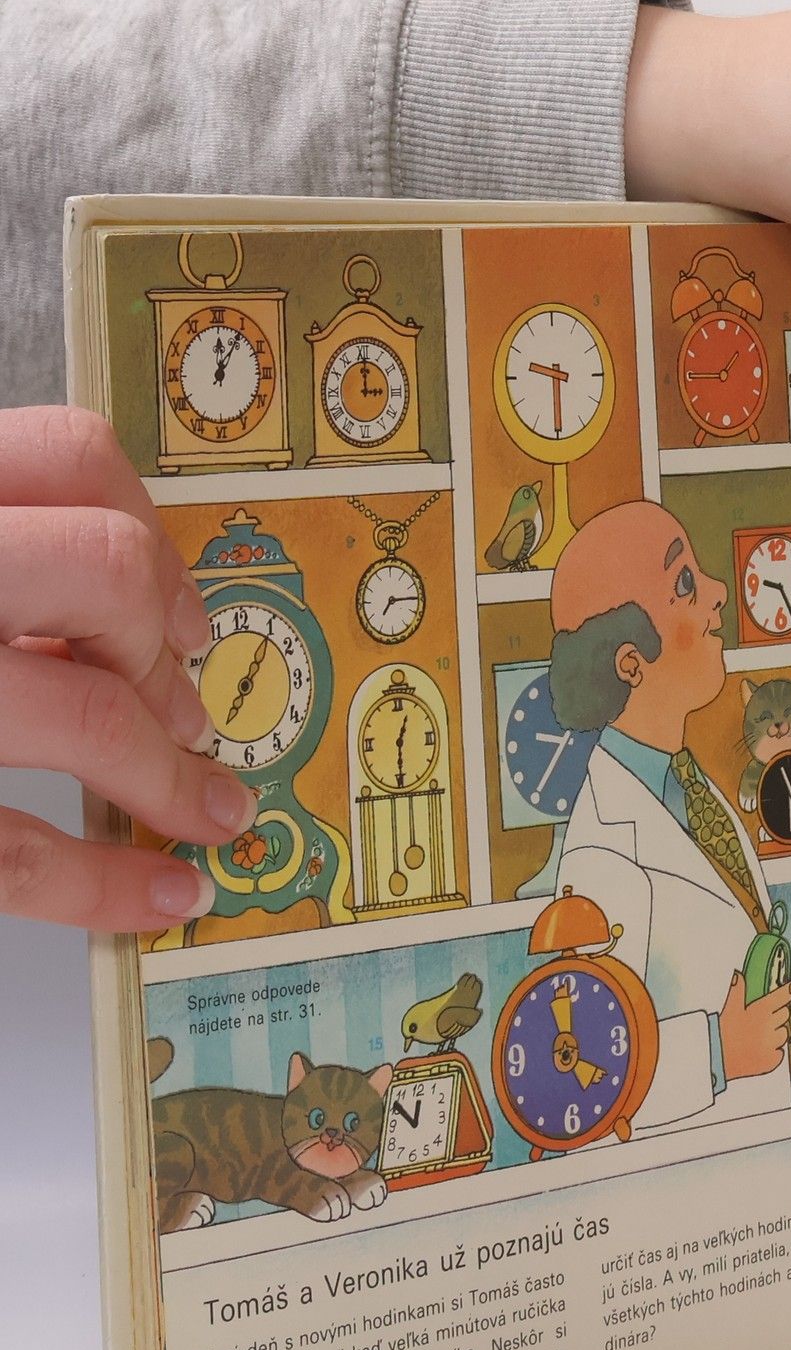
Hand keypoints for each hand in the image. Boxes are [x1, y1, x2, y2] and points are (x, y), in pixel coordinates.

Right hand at [0, 407, 255, 930]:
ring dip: (171, 778)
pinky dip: (104, 887)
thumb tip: (128, 610)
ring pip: (86, 713)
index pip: (64, 453)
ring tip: (212, 812)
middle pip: (100, 571)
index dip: (144, 531)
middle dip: (164, 651)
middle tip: (188, 709)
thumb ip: (7, 555)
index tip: (181, 610)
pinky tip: (162, 896)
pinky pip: (13, 851)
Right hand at [719, 970, 790, 1081]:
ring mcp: (773, 1044)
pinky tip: (759, 1049)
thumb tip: (738, 975)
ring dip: (776, 1033)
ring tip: (758, 1036)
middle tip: (762, 1019)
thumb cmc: (722, 1033)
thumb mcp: (729, 1008)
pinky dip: (773, 1051)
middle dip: (777, 1014)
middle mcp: (770, 1027)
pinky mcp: (772, 1060)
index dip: (789, 990)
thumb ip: (737, 990)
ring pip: (784, 1034)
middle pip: (784, 1014)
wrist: (717, 1059)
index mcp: (761, 1011)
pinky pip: (780, 1052)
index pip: (782, 996)